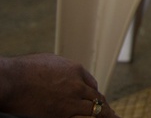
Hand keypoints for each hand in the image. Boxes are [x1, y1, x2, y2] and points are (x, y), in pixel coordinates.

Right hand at [0, 53, 118, 116]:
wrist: (13, 80)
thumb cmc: (26, 69)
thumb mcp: (51, 62)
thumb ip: (63, 70)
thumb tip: (65, 74)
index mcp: (76, 70)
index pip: (92, 84)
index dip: (94, 93)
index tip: (96, 99)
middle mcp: (77, 86)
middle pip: (96, 98)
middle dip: (104, 106)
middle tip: (113, 114)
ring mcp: (70, 101)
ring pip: (94, 110)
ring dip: (103, 116)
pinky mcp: (61, 115)